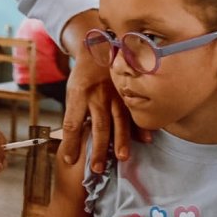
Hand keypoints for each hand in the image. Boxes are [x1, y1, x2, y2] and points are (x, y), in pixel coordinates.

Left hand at [61, 55, 132, 173]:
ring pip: (119, 120)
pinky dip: (141, 127)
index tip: (70, 160)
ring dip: (121, 141)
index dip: (70, 143)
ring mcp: (115, 94)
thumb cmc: (83, 76)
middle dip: (99, 149)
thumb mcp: (72, 92)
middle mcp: (97, 95)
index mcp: (78, 95)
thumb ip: (76, 115)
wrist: (99, 49)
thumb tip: (75, 142)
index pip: (72, 124)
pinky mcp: (128, 93)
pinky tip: (146, 139)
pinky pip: (135, 112)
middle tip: (98, 168)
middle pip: (98, 126)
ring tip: (122, 157)